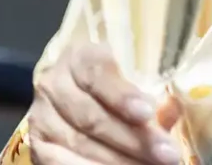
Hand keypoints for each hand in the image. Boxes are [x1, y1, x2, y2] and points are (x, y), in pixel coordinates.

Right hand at [27, 43, 182, 164]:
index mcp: (79, 58)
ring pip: (80, 142)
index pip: (95, 70)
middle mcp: (54, 83)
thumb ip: (153, 101)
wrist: (86, 113)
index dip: (121, 93)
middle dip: (133, 139)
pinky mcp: (39, 144)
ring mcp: (42, 115)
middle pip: (91, 114)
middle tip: (168, 155)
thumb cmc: (119, 98)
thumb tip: (173, 109)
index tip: (147, 113)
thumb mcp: (136, 91)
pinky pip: (60, 162)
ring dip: (120, 161)